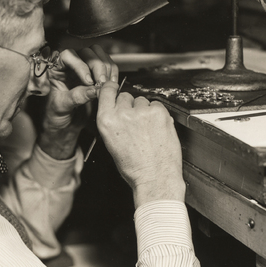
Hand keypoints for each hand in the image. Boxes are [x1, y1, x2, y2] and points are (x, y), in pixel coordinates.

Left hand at [37, 45, 117, 159]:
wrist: (64, 127)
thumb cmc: (55, 116)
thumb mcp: (61, 107)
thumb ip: (76, 97)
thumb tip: (92, 89)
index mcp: (56, 68)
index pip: (68, 55)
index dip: (80, 65)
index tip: (88, 81)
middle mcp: (71, 65)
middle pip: (87, 52)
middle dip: (97, 66)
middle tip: (101, 83)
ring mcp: (85, 68)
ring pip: (99, 55)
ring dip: (106, 68)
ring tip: (106, 85)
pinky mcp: (97, 75)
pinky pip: (108, 66)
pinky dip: (112, 73)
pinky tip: (111, 85)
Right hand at [96, 81, 185, 208]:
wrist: (155, 177)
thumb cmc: (134, 167)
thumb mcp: (111, 144)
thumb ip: (112, 122)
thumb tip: (117, 109)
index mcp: (106, 121)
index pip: (106, 91)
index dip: (112, 89)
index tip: (115, 89)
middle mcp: (122, 113)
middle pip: (126, 96)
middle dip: (131, 107)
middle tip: (136, 124)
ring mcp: (142, 112)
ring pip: (142, 101)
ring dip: (145, 111)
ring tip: (148, 130)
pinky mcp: (159, 112)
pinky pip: (157, 105)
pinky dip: (158, 114)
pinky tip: (156, 129)